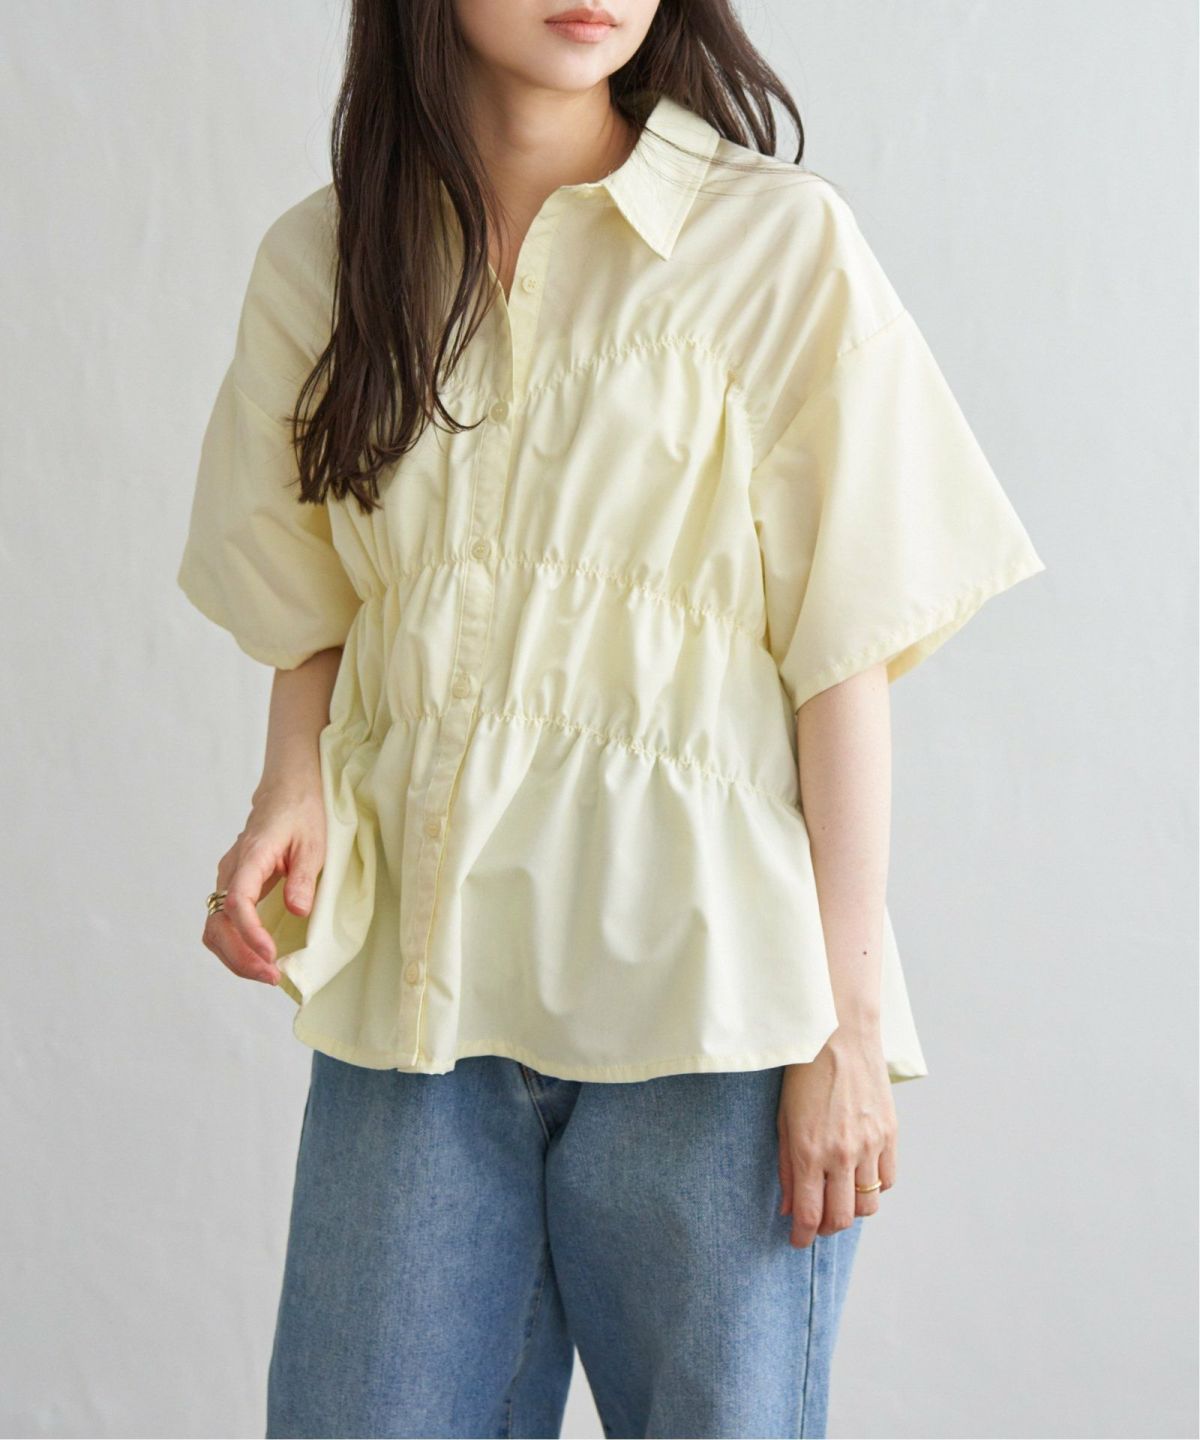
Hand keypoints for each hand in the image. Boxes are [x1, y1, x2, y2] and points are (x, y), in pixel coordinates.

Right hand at [202, 780, 326, 985]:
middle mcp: (232, 870)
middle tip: (272, 976)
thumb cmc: (302, 811)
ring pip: (215, 928)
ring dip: (235, 957)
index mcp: (251, 856)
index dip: (250, 933)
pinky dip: (236, 946)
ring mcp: (229, 880)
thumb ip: (304, 877)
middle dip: (240, 957)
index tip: (271, 954)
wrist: (286, 789)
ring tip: (266, 973)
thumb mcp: (314, 842)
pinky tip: (259, 958)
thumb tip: (298, 911)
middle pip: (217, 924)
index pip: (237, 901)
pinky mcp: (234, 887)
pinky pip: (224, 923)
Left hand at [776, 1022, 896, 1247]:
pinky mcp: (890, 1134)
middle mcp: (843, 1154)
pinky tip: (859, 1177)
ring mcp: (870, 1145)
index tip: (796, 1241)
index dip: (801, 1236)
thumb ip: (787, 1167)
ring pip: (868, 1205)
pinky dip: (874, 1188)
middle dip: (826, 1229)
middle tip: (816, 1223)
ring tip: (838, 1199)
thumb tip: (788, 1207)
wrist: (839, 1036)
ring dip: (852, 1210)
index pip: (809, 1214)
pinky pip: (887, 1180)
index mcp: (811, 1152)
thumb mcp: (783, 1120)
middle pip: (842, 1219)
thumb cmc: (803, 1075)